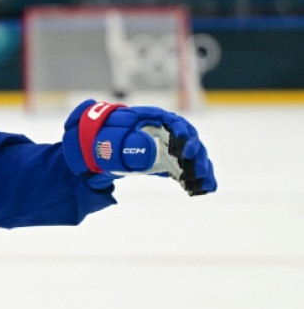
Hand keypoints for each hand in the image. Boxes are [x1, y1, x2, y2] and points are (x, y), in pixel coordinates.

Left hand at [63, 100, 215, 195]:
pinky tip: (207, 188)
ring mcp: (170, 147)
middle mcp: (165, 132)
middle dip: (196, 154)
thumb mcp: (110, 140)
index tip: (183, 147)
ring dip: (202, 168)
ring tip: (206, 183)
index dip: (181, 132)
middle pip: (188, 139)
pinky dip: (198, 177)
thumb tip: (144, 153)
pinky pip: (188, 168)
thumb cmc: (106, 139)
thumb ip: (123, 144)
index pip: (172, 121)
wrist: (101, 150)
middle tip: (198, 170)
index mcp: (152, 120)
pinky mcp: (171, 162)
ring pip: (192, 155)